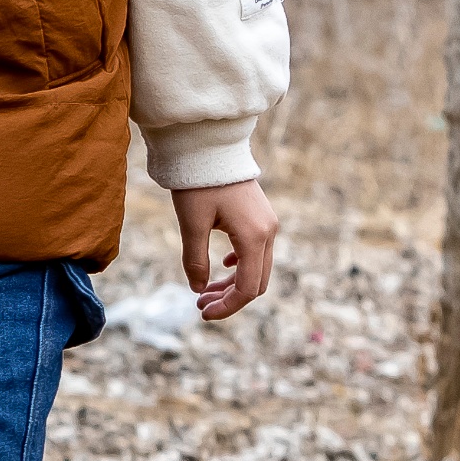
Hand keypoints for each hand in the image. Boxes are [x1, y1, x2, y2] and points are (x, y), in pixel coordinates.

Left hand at [174, 179, 277, 319]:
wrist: (209, 147)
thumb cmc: (198, 183)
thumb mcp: (191, 224)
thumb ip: (195, 260)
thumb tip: (198, 289)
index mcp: (253, 237)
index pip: (247, 288)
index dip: (228, 307)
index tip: (203, 313)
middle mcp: (268, 232)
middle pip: (256, 281)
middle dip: (229, 298)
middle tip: (200, 304)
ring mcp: (267, 224)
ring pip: (256, 267)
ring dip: (233, 283)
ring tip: (204, 291)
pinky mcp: (261, 217)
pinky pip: (256, 250)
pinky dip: (239, 265)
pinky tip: (220, 267)